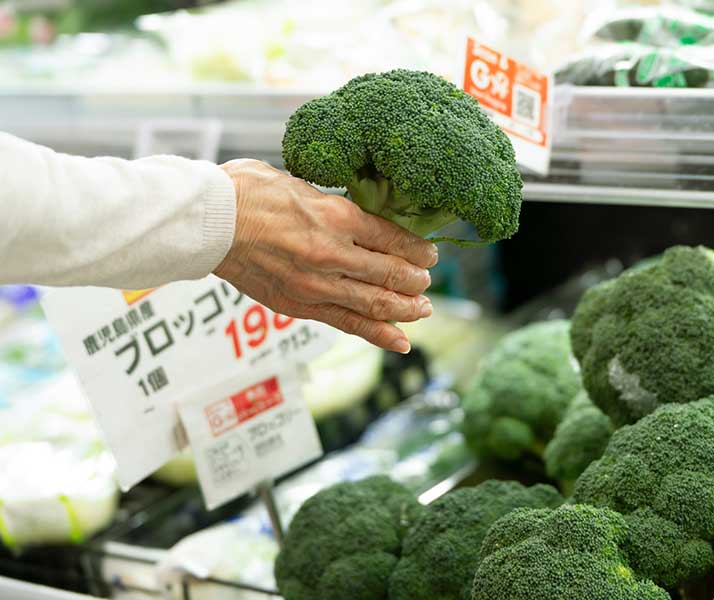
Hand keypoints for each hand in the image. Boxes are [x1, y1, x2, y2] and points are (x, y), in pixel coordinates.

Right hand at [214, 159, 436, 352]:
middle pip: (390, 274)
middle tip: (427, 284)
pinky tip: (401, 342)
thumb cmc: (247, 191)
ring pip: (375, 303)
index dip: (417, 250)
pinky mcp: (300, 305)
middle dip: (416, 282)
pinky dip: (378, 334)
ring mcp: (317, 284)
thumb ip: (333, 205)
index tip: (430, 255)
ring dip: (406, 309)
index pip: (393, 238)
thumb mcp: (301, 184)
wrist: (207, 221)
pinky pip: (347, 323)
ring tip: (424, 311)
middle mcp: (333, 253)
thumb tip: (358, 215)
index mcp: (336, 215)